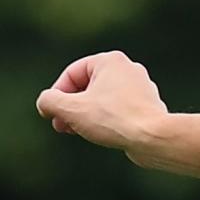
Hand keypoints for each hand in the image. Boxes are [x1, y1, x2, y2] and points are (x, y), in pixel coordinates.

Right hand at [35, 50, 169, 156]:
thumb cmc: (114, 120)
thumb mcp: (72, 110)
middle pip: (88, 86)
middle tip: (60, 126)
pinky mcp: (148, 107)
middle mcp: (128, 69)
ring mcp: (141, 88)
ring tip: (78, 132)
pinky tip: (100, 136)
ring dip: (87, 115)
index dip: (57, 95)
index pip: (72, 74)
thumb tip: (44, 103)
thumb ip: (50, 102)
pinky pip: (119, 111)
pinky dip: (106, 121)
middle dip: (71, 107)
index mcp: (110, 60)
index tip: (50, 115)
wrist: (154, 139)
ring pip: (104, 100)